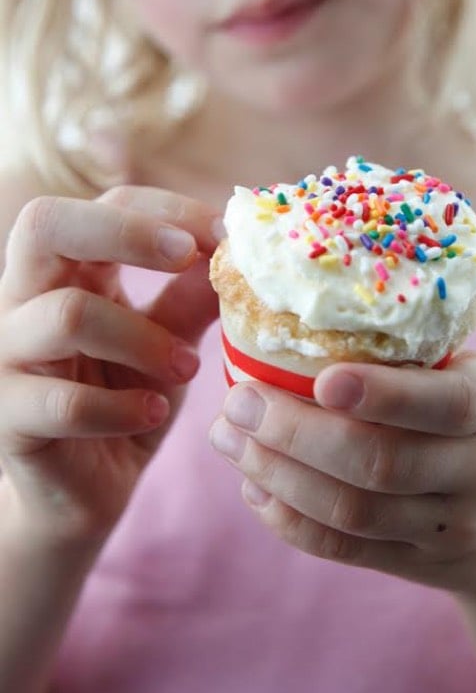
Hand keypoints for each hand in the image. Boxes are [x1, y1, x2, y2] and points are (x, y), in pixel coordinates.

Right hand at [0, 187, 221, 546]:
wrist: (88, 488)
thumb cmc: (126, 398)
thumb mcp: (168, 339)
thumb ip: (191, 295)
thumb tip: (235, 249)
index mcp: (67, 268)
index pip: (105, 204)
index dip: (166, 209)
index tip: (226, 233)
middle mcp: (23, 298)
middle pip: (44, 224)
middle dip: (126, 232)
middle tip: (188, 257)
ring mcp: (6, 354)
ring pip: (65, 314)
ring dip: (143, 338)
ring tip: (188, 368)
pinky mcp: (7, 415)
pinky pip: (61, 401)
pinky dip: (120, 407)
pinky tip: (153, 413)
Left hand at [209, 352, 475, 597]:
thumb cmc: (474, 423)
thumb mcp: (471, 377)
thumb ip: (409, 355)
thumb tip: (294, 305)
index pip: (448, 403)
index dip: (384, 395)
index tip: (322, 379)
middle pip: (382, 463)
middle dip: (296, 432)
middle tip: (238, 401)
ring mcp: (451, 526)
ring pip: (352, 510)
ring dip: (277, 474)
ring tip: (229, 439)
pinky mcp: (417, 565)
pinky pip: (342, 548)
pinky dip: (287, 518)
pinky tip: (253, 486)